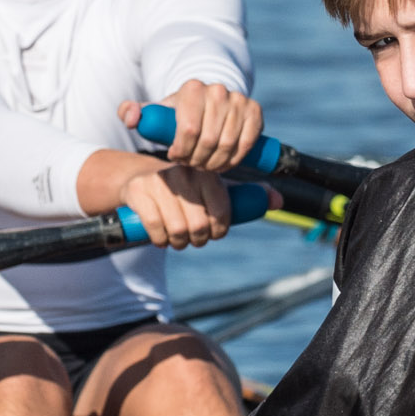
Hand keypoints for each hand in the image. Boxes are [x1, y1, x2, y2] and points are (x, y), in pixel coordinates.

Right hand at [78, 151, 230, 248]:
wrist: (141, 179)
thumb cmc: (185, 191)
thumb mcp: (212, 189)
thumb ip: (245, 195)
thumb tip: (276, 200)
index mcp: (206, 173)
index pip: (221, 212)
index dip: (218, 231)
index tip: (212, 234)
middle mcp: (184, 173)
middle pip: (199, 225)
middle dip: (198, 240)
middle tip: (194, 239)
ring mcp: (159, 181)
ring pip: (178, 229)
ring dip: (179, 243)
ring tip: (178, 240)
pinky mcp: (138, 191)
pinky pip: (155, 227)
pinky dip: (160, 240)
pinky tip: (162, 238)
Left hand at [119, 79, 261, 171]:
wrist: (209, 101)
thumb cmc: (178, 113)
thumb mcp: (155, 112)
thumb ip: (132, 112)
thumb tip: (130, 119)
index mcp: (192, 88)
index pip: (188, 129)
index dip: (182, 150)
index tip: (176, 157)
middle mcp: (217, 90)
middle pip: (208, 140)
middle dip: (197, 159)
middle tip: (191, 165)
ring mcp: (239, 99)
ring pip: (228, 144)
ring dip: (215, 163)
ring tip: (204, 166)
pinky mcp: (254, 110)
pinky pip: (246, 143)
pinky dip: (235, 159)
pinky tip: (223, 163)